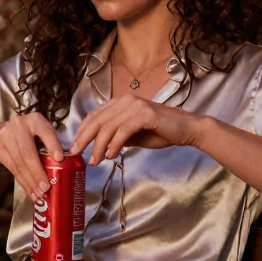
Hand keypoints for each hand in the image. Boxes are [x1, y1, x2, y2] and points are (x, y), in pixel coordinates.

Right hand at [0, 113, 64, 202]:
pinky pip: (12, 168)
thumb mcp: (37, 134)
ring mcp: (5, 135)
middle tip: (46, 187)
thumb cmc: (25, 137)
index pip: (46, 132)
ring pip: (19, 163)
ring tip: (39, 194)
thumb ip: (48, 146)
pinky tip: (30, 191)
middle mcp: (19, 124)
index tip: (59, 159)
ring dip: (30, 181)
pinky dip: (23, 182)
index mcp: (35, 119)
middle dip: (38, 172)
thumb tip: (66, 170)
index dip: (53, 145)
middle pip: (29, 152)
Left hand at [66, 96, 206, 164]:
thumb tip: (98, 147)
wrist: (187, 129)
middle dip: (84, 138)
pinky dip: (114, 144)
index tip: (74, 147)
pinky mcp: (146, 114)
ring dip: (99, 145)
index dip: (82, 131)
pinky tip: (110, 155)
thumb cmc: (161, 131)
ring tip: (94, 160)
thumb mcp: (132, 135)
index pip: (94, 116)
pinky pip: (124, 130)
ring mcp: (136, 105)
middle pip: (97, 120)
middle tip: (76, 154)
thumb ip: (116, 136)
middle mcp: (126, 100)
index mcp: (120, 103)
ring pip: (108, 126)